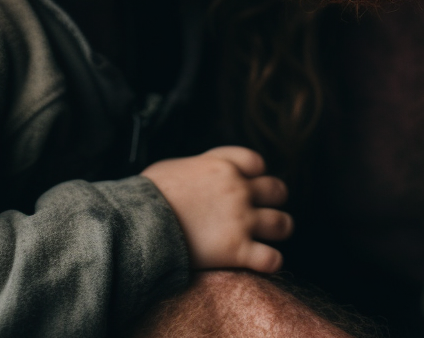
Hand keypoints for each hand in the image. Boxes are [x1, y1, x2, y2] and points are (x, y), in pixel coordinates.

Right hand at [141, 146, 292, 271]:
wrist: (141, 222)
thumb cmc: (149, 194)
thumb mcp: (174, 167)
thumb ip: (194, 168)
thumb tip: (192, 176)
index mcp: (222, 164)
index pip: (256, 161)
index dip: (257, 173)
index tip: (251, 181)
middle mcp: (238, 189)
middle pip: (277, 190)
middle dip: (276, 199)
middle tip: (268, 208)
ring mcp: (240, 219)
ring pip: (282, 223)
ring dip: (281, 228)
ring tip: (275, 235)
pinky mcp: (237, 251)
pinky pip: (272, 259)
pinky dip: (272, 262)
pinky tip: (264, 262)